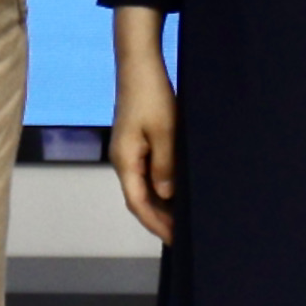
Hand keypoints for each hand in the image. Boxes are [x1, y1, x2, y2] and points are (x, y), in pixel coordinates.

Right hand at [108, 9, 177, 242]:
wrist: (139, 65)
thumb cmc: (152, 95)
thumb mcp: (164, 131)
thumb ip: (165, 165)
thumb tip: (166, 196)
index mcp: (125, 160)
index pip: (137, 203)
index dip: (157, 224)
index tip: (176, 240)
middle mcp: (122, 160)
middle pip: (139, 199)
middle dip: (159, 220)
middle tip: (183, 237)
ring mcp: (128, 152)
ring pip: (143, 188)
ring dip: (161, 205)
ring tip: (183, 221)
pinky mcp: (136, 143)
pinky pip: (147, 174)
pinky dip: (160, 188)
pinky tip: (176, 193)